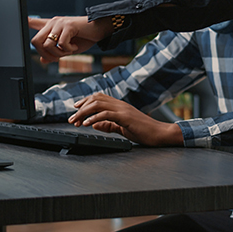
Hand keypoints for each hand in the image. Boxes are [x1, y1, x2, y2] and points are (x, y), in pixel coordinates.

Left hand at [29, 16, 112, 63]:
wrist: (100, 30)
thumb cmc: (84, 37)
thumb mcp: (67, 48)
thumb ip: (54, 52)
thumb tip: (43, 60)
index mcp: (51, 26)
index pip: (34, 23)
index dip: (26, 22)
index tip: (21, 20)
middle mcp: (53, 22)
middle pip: (35, 41)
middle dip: (45, 54)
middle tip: (57, 56)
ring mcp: (59, 23)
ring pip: (47, 45)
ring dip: (58, 53)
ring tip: (68, 50)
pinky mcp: (68, 26)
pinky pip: (61, 44)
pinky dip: (68, 50)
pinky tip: (74, 46)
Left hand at [68, 93, 183, 146]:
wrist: (160, 134)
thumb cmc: (144, 131)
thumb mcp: (122, 128)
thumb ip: (109, 125)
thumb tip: (94, 124)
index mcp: (120, 106)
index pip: (99, 97)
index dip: (85, 101)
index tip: (75, 109)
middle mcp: (120, 104)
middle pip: (96, 99)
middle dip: (81, 107)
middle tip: (72, 118)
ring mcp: (123, 109)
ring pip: (98, 104)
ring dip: (84, 112)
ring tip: (76, 121)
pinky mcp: (125, 117)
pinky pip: (106, 114)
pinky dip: (94, 118)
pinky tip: (87, 124)